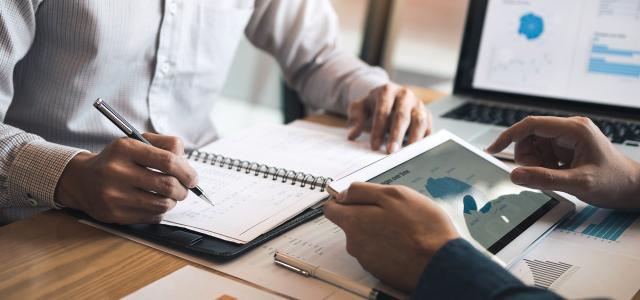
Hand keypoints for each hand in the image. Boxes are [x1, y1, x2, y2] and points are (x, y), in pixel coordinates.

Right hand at [55, 133, 197, 223]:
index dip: (187, 171)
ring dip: (173, 201)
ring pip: (162, 204)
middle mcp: (116, 171)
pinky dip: (160, 211)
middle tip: (185, 189)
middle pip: (167, 185)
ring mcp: (114, 195)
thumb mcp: (137, 142)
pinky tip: (152, 203)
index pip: (168, 161)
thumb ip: (165, 144)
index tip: (193, 178)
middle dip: (183, 189)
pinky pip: (152, 217)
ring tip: (169, 195)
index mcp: (125, 149)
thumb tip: (187, 164)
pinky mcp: (114, 214)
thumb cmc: (119, 159)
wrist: (82, 180)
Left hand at [324, 182, 458, 291]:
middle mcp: (354, 243)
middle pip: (350, 223)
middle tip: (391, 211)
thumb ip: (362, 191)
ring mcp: (366, 259)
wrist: (440, 264)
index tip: (356, 197)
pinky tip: (405, 241)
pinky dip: (387, 245)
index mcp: (353, 222)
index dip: (343, 200)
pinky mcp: (379, 270)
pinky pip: (377, 251)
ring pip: (365, 237)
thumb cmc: (422, 229)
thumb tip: (343, 194)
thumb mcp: (394, 194)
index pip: (331, 209)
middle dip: (365, 214)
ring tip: (403, 227)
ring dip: (379, 230)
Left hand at [348, 83, 432, 153]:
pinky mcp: (427, 114)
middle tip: (391, 152)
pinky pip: (429, 127)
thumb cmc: (373, 105)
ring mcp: (418, 104)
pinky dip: (424, 139)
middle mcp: (405, 95)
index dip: (378, 129)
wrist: (389, 97)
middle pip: (402, 116)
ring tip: (407, 153)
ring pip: (419, 120)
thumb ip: (355, 120)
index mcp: (387, 90)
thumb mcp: (359, 108)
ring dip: (413, 138)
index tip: (374, 146)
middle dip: (396, 135)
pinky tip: (417, 151)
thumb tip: (352, 136)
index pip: (383, 111)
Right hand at [487, 116, 639, 208]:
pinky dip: (543, 167)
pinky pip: (542, 154)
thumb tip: (516, 175)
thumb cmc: (614, 182)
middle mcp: (569, 129)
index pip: (531, 125)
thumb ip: (545, 179)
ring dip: (535, 164)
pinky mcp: (566, 148)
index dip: (509, 136)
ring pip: (533, 147)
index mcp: (574, 129)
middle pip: (529, 137)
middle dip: (528, 158)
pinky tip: (558, 175)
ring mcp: (567, 138)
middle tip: (539, 175)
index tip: (493, 149)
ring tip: (554, 176)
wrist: (632, 189)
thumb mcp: (578, 184)